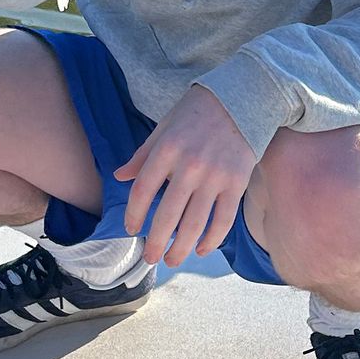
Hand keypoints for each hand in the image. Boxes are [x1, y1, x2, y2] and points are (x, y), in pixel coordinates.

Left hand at [115, 85, 256, 268]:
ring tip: (172, 260)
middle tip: (150, 258)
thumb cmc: (196, 112)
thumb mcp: (164, 127)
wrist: (241, 98)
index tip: (131, 229)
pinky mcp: (237, 183)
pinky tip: (201, 249)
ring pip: (195, 224)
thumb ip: (142, 155)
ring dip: (181, 248)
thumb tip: (119, 176)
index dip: (134, 214)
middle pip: (167, 215)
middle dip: (155, 242)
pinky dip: (212, 240)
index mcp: (166, 149)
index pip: (143, 190)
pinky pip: (223, 220)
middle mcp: (189, 165)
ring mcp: (215, 176)